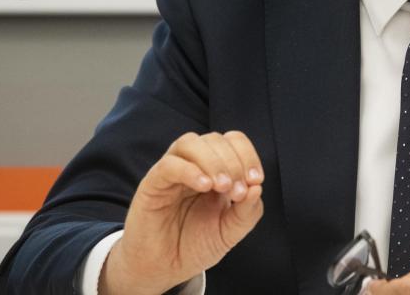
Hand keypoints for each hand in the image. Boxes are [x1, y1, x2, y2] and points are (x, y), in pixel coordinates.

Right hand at [99, 131, 264, 294]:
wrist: (165, 269)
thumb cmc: (195, 246)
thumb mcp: (230, 232)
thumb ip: (247, 212)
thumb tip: (257, 188)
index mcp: (215, 171)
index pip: (233, 142)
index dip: (247, 155)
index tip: (256, 180)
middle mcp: (193, 166)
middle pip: (214, 139)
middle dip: (233, 162)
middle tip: (238, 191)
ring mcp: (172, 173)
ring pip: (190, 143)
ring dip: (212, 161)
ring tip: (222, 186)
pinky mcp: (152, 185)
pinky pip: (168, 165)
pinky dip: (189, 171)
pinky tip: (203, 186)